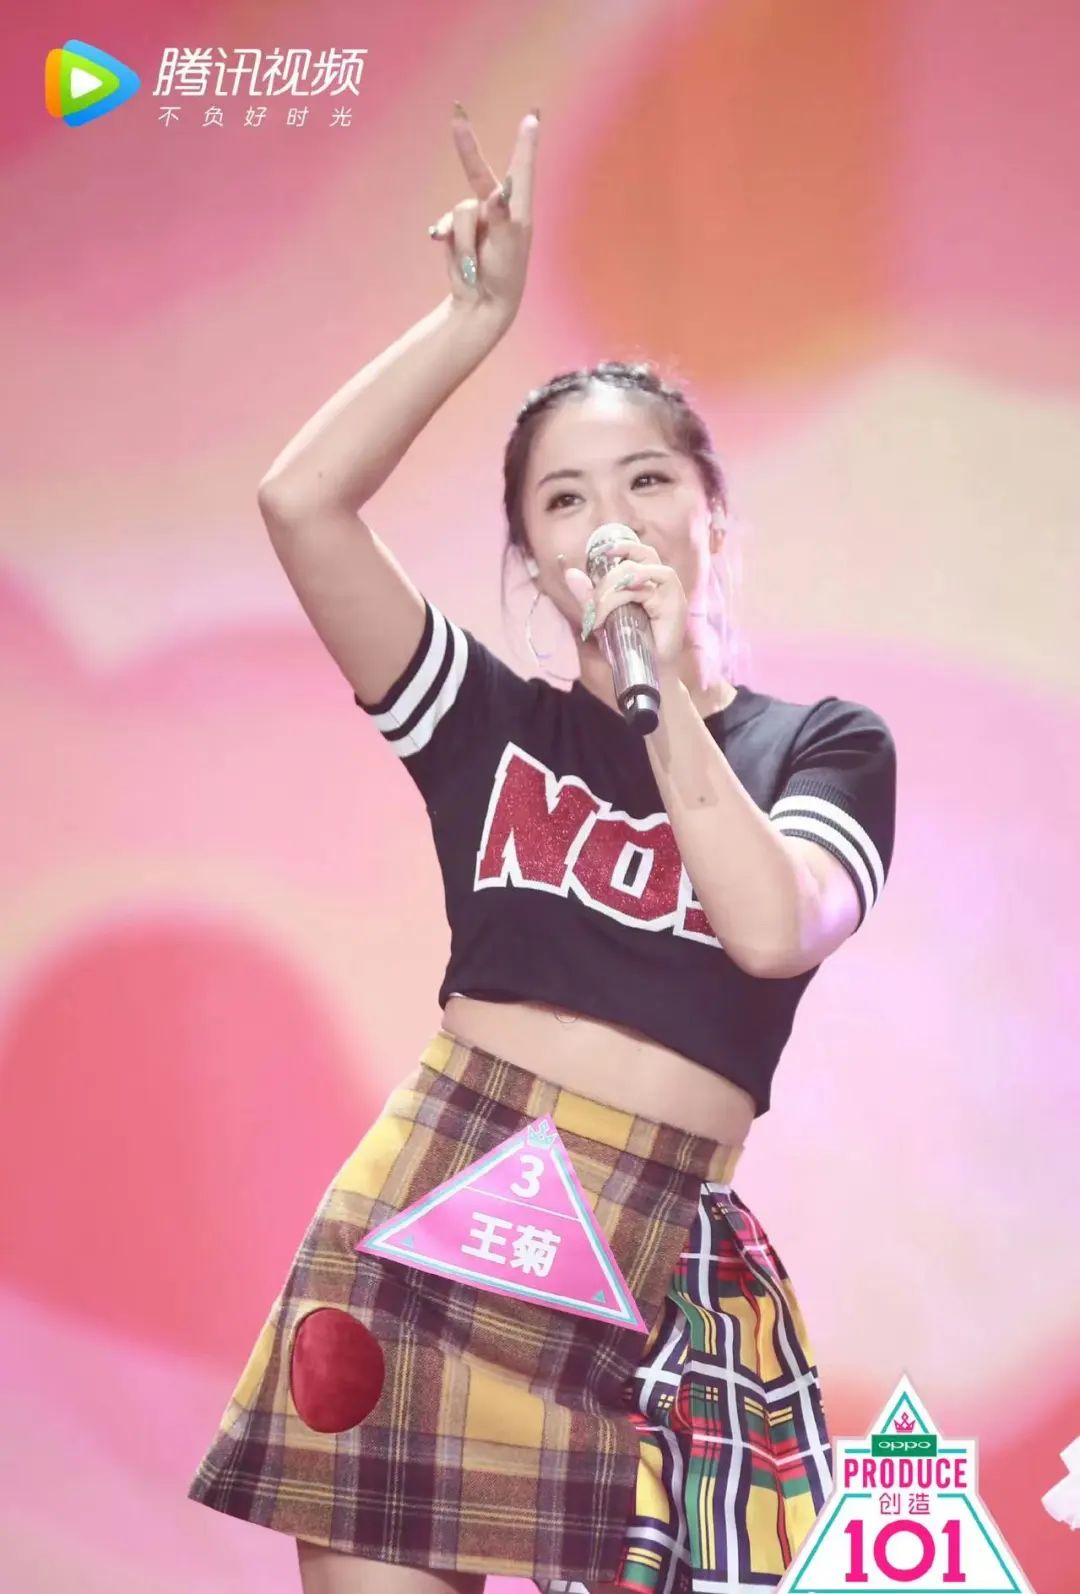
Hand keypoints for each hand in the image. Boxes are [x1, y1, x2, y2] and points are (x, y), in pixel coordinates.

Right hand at [429, 106, 538, 326]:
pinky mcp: (458, 232)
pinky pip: (447, 223)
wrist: (481, 303)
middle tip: (456, 114)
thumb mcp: (506, 246)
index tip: (533, 116)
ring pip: (460, 210)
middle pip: (479, 172)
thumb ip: (501, 218)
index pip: (522, 169)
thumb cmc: (504, 277)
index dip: (525, 142)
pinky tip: (455, 256)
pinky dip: (449, 238)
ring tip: (473, 263)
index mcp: (518, 210)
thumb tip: (497, 193)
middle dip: (466, 147)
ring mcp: (477, 220)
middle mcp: (498, 209)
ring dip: (464, 238)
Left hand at [563, 540, 688, 670]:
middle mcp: (657, 582)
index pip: (633, 552)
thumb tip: (570, 573)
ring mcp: (668, 590)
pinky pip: (658, 578)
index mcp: (643, 583)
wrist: (649, 675)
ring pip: (638, 568)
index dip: (617, 547)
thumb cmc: (628, 649)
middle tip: (594, 606)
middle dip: (605, 578)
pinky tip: (625, 597)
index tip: (596, 554)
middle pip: (635, 554)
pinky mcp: (675, 601)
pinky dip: (637, 583)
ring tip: (602, 612)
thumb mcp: (601, 622)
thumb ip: (588, 599)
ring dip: (614, 586)